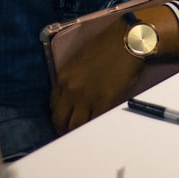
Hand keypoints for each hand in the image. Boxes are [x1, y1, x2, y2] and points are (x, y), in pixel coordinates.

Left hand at [49, 18, 143, 134]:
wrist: (126, 41)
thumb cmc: (107, 47)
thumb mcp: (80, 61)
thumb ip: (73, 80)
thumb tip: (74, 97)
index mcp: (63, 78)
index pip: (53, 105)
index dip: (59, 117)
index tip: (64, 121)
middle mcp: (70, 90)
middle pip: (60, 120)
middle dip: (64, 129)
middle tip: (71, 134)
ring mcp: (86, 98)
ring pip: (76, 126)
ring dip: (78, 132)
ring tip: (84, 137)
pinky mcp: (104, 103)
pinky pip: (95, 123)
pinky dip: (95, 128)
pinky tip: (98, 130)